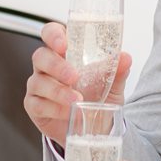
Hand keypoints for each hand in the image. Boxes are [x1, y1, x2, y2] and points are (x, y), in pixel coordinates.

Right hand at [24, 23, 132, 141]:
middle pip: (40, 56)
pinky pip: (38, 104)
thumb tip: (125, 58)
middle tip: (74, 77)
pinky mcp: (35, 106)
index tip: (63, 44)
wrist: (93, 127)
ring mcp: (38, 86)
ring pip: (38, 82)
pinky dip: (54, 108)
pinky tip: (69, 112)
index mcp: (64, 52)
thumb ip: (117, 71)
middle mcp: (47, 66)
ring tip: (76, 100)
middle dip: (56, 65)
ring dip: (58, 91)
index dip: (53, 35)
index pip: (51, 34)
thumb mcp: (112, 85)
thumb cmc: (97, 98)